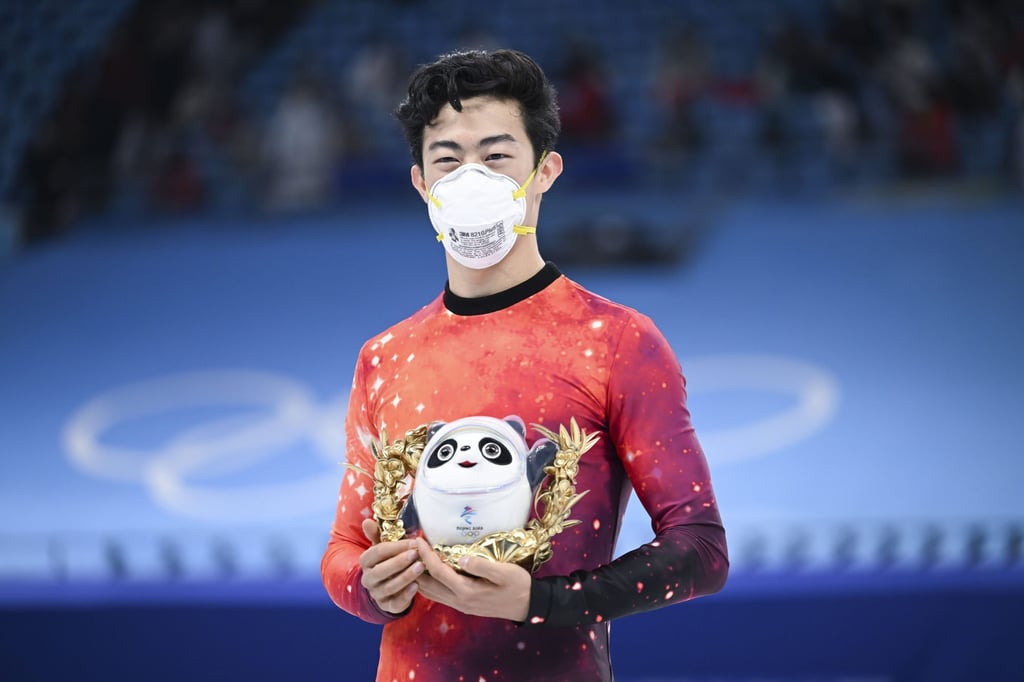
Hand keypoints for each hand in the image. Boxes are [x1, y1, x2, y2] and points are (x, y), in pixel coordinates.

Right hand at [358, 518, 423, 613]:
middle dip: (399, 562)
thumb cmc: (390, 560)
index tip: (413, 542)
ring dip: (406, 576)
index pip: (377, 552)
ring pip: (389, 587)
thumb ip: (377, 534)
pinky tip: (417, 586)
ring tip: (421, 567)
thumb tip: (367, 521)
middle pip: (381, 571)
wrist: (390, 586)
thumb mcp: (384, 547)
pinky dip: (406, 595)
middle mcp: (368, 579)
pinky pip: (395, 603)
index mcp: (366, 561)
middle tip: (416, 554)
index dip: (395, 547)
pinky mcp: (387, 606)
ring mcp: (376, 594)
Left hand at [413, 537, 530, 621]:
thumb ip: (482, 566)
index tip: (417, 540)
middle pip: (427, 585)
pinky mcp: (463, 605)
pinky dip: (428, 583)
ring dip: (419, 576)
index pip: (438, 571)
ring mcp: (460, 605)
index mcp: (467, 591)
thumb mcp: (505, 572)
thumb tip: (461, 557)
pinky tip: (427, 573)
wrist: (528, 605)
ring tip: (413, 559)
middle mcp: (459, 601)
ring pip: (430, 593)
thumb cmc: (518, 586)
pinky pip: (437, 595)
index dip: (425, 555)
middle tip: (408, 548)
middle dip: (415, 566)